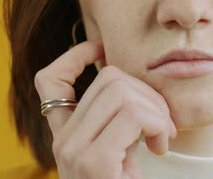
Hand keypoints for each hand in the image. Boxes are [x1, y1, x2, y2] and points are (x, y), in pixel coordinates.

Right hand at [34, 40, 176, 178]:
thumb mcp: (120, 152)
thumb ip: (119, 122)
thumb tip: (138, 85)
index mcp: (66, 136)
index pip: (50, 81)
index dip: (75, 56)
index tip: (102, 49)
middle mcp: (62, 142)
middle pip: (108, 78)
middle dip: (147, 93)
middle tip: (163, 125)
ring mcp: (73, 151)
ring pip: (121, 91)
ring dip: (156, 111)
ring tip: (161, 138)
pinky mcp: (94, 162)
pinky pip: (134, 115)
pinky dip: (158, 125)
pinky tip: (160, 147)